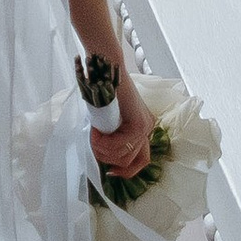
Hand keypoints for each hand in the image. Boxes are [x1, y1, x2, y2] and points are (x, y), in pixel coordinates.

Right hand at [91, 68, 154, 188]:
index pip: (142, 161)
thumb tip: (103, 155)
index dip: (126, 171)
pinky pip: (119, 145)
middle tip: (94, 144)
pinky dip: (102, 142)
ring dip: (102, 149)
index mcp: (142, 127)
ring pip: (122, 155)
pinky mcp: (138, 123)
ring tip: (93, 133)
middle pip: (130, 161)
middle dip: (107, 158)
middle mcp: (147, 128)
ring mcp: (145, 126)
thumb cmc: (101, 89)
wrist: (105, 69)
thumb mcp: (108, 118)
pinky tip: (95, 130)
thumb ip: (111, 135)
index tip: (109, 171)